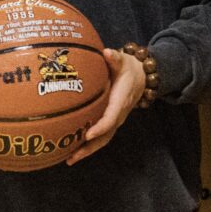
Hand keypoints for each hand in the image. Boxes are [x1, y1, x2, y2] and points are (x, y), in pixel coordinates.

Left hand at [62, 49, 148, 166]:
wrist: (141, 77)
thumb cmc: (129, 68)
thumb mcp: (124, 60)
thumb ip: (116, 58)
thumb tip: (107, 52)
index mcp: (120, 102)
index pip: (111, 118)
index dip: (99, 127)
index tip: (87, 135)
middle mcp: (118, 115)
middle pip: (105, 136)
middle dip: (89, 147)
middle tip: (72, 155)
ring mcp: (115, 120)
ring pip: (102, 140)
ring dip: (86, 151)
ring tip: (69, 159)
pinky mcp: (110, 121)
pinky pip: (100, 136)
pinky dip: (87, 145)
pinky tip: (71, 150)